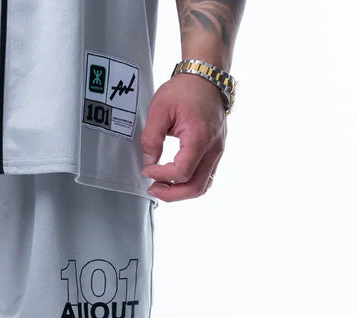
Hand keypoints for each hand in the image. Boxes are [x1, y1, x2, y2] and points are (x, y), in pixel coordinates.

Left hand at [140, 73, 226, 201]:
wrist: (206, 76)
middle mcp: (213, 147)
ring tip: (162, 186)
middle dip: (171, 194)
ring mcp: (218, 150)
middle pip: (195, 187)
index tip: (147, 169)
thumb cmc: (185, 89)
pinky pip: (206, 177)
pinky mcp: (216, 151)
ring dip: (181, 192)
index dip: (161, 176)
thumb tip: (149, 161)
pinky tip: (174, 179)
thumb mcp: (160, 109)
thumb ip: (151, 138)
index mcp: (200, 137)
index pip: (181, 172)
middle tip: (153, 188)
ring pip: (202, 186)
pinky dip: (189, 183)